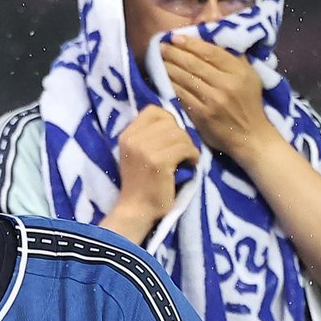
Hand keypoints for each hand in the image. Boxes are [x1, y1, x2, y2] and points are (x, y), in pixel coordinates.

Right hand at [107, 105, 200, 241]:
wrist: (136, 210)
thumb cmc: (142, 182)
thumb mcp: (138, 153)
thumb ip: (149, 134)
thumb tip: (174, 117)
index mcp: (126, 135)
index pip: (153, 110)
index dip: (168, 120)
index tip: (170, 138)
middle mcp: (133, 139)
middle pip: (170, 121)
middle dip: (181, 135)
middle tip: (181, 152)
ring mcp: (145, 150)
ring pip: (180, 134)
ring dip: (189, 146)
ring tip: (186, 159)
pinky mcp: (158, 162)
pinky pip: (186, 147)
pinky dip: (193, 156)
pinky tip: (189, 165)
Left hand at [162, 33, 281, 164]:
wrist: (250, 135)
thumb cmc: (249, 103)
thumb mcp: (250, 77)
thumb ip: (234, 60)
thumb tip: (212, 42)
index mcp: (239, 71)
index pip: (210, 52)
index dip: (190, 43)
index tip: (175, 37)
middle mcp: (226, 83)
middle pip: (194, 63)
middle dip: (174, 53)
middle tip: (161, 46)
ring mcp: (213, 100)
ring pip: (185, 78)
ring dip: (169, 67)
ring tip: (158, 59)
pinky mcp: (201, 114)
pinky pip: (182, 95)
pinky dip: (171, 86)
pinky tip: (162, 79)